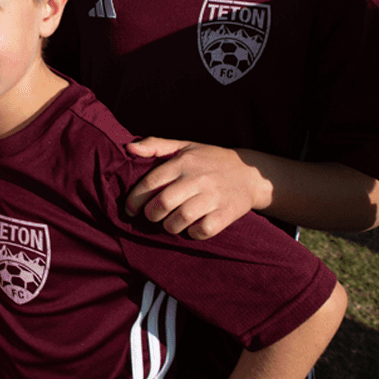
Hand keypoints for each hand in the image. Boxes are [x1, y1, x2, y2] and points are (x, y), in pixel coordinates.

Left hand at [125, 138, 261, 239]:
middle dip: (151, 214)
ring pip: (180, 219)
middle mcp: (197, 178)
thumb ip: (155, 145)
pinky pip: (202, 230)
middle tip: (152, 216)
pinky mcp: (226, 213)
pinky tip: (191, 227)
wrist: (249, 173)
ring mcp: (213, 196)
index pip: (151, 182)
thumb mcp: (184, 146)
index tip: (130, 209)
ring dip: (169, 226)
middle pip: (163, 203)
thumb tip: (129, 149)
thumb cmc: (209, 160)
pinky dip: (192, 233)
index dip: (135, 199)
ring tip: (170, 223)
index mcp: (183, 162)